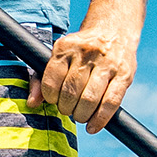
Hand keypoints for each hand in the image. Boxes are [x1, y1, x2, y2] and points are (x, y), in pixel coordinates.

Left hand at [39, 13, 138, 130]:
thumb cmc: (80, 51)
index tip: (54, 99)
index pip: (51, 80)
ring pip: (89, 99)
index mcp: (66, 47)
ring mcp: (107, 63)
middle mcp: (87, 53)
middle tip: (68, 109)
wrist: (114, 30)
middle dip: (66, 108)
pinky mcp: (124, 75)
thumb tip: (32, 103)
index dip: (50, 97)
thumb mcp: (60, 56)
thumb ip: (41, 78)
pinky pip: (111, 102)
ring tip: (79, 115)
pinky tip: (92, 126)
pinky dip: (100, 119)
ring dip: (81, 115)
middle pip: (70, 92)